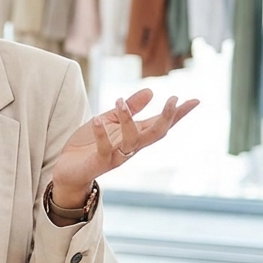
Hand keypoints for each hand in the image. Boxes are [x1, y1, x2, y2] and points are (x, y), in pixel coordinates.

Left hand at [49, 89, 198, 206]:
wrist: (67, 170)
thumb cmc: (89, 145)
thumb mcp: (109, 120)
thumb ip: (129, 108)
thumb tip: (151, 91)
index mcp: (135, 136)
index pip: (161, 123)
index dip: (178, 114)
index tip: (195, 101)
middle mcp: (130, 148)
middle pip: (155, 134)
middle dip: (167, 118)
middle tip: (173, 99)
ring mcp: (116, 157)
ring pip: (132, 141)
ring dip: (128, 120)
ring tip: (120, 101)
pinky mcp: (98, 163)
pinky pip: (104, 149)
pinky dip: (101, 134)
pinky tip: (98, 119)